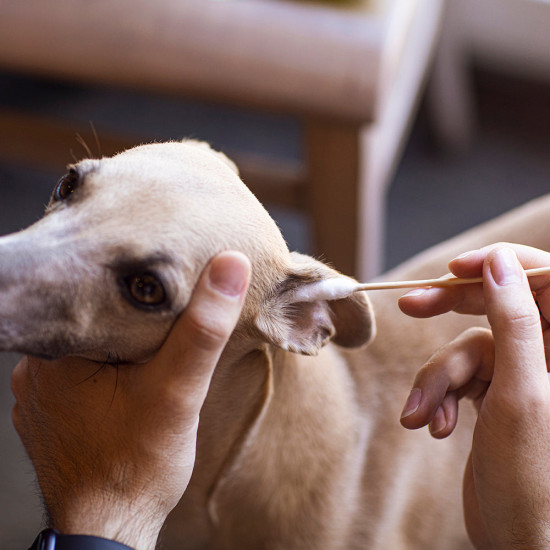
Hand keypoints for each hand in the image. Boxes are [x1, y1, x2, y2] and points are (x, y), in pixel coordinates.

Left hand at [11, 251, 250, 549]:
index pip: (94, 291)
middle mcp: (36, 369)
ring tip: (148, 339)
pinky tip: (128, 373)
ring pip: (86, 343)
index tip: (162, 276)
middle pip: (90, 317)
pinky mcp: (50, 413)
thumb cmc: (138, 465)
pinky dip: (105, 366)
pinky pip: (79, 370)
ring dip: (116, 339)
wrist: (111, 529)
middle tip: (162, 308)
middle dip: (126, 312)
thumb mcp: (179, 390)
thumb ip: (203, 327)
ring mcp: (38, 393)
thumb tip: (230, 266)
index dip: (132, 283)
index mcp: (58, 353)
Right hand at [399, 245, 549, 548]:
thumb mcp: (521, 392)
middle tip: (410, 305)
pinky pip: (457, 376)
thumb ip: (514, 322)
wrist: (517, 540)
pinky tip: (436, 427)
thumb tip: (498, 262)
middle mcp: (549, 354)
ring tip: (425, 417)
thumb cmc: (536, 479)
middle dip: (450, 311)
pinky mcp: (494, 394)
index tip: (456, 268)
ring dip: (438, 381)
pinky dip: (439, 398)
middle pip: (496, 305)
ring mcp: (520, 374)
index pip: (543, 279)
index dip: (499, 265)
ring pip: (466, 348)